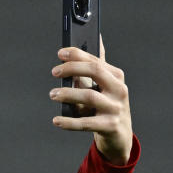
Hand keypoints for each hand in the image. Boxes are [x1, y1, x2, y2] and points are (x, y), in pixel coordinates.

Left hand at [50, 38, 133, 164]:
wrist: (119, 136)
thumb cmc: (107, 105)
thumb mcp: (105, 85)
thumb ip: (98, 64)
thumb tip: (96, 36)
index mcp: (116, 76)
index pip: (95, 60)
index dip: (77, 55)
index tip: (60, 53)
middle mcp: (119, 90)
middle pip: (95, 72)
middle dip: (72, 68)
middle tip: (55, 72)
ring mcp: (116, 108)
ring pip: (89, 96)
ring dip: (68, 93)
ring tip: (53, 94)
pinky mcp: (110, 126)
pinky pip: (86, 123)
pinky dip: (70, 122)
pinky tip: (57, 120)